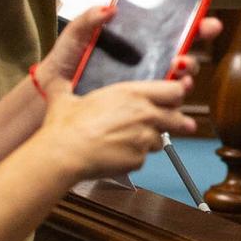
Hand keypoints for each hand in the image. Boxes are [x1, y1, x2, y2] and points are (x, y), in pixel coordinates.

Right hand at [34, 76, 194, 178]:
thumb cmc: (65, 125)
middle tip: (182, 124)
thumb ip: (67, 87)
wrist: (65, 153)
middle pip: (178, 117)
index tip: (179, 97)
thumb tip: (57, 81)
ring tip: (129, 141)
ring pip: (160, 140)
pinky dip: (133, 157)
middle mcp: (145, 114)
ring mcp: (144, 138)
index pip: (174, 91)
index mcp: (133, 93)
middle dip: (179, 122)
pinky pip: (142, 158)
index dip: (178, 94)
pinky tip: (116, 154)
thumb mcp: (66, 98)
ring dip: (150, 141)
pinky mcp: (139, 159)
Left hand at [35, 7, 222, 88]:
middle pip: (182, 49)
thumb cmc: (63, 71)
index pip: (167, 29)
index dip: (190, 20)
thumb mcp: (72, 40)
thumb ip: (87, 21)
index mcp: (133, 44)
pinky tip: (176, 91)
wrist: (50, 102)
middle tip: (202, 30)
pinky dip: (176, 98)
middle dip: (198, 38)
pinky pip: (166, 104)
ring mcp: (146, 87)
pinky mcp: (142, 108)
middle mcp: (145, 64)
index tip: (202, 14)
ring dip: (188, 69)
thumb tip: (109, 7)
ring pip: (179, 76)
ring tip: (181, 65)